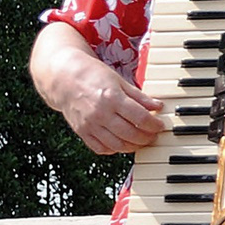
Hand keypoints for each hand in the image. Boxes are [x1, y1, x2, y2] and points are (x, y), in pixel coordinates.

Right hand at [30, 23, 166, 154]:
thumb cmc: (93, 75)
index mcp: (112, 98)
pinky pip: (101, 148)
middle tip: (153, 136)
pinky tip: (122, 143)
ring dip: (133, 147)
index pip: (140, 118)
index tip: (160, 125)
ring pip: (117, 145)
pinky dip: (114, 149)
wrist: (64, 78)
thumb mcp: (119, 81)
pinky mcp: (82, 132)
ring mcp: (90, 125)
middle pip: (131, 134)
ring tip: (141, 141)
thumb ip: (139, 96)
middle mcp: (100, 113)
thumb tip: (158, 106)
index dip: (154, 124)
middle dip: (147, 138)